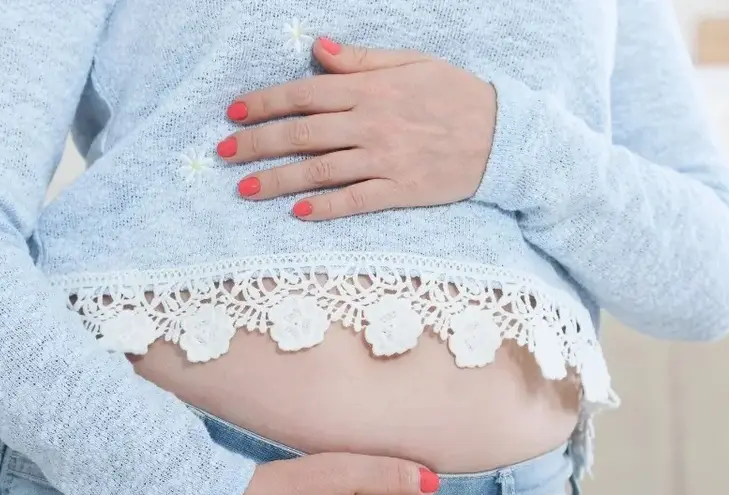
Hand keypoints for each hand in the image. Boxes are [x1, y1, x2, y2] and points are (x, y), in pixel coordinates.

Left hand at [217, 37, 496, 219]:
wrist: (505, 136)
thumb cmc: (457, 94)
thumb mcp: (412, 62)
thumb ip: (361, 59)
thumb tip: (316, 48)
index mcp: (372, 89)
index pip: (305, 94)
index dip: (265, 102)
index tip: (234, 111)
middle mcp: (373, 124)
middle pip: (302, 134)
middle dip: (258, 143)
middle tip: (223, 152)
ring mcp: (386, 159)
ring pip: (320, 171)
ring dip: (278, 180)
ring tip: (244, 188)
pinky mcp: (401, 190)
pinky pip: (355, 201)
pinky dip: (324, 207)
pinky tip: (296, 212)